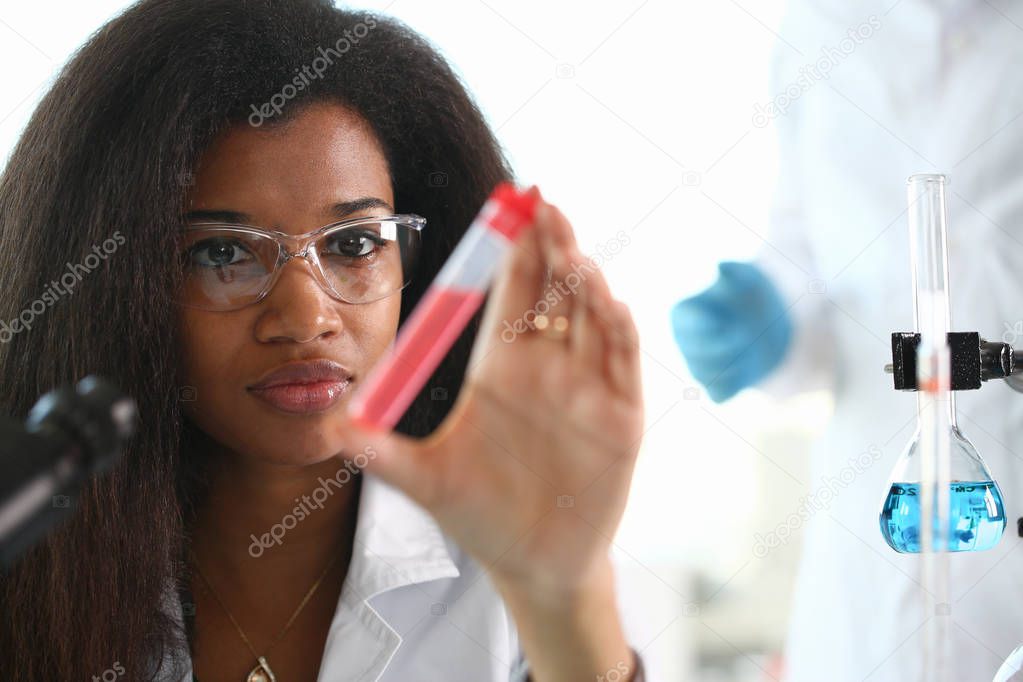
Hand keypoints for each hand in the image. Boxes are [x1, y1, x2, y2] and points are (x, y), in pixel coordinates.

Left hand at [338, 196, 643, 594]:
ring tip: (571, 254)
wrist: (534, 565)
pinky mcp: (621, 416)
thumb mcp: (426, 482)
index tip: (509, 207)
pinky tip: (608, 304)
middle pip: (553, 290)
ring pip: (591, 317)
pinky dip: (618, 331)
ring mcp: (587, 388)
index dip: (510, 249)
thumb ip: (383, 453)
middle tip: (542, 205)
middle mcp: (547, 367)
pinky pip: (623, 363)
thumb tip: (328, 428)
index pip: (509, 292)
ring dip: (584, 283)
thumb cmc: (480, 517)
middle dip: (551, 246)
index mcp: (501, 366)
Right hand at [670, 260, 792, 401]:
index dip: (707, 328)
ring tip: (749, 351)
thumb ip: (734, 272)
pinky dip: (735, 385)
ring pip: (705, 376)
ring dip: (732, 365)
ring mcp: (698, 366)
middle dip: (723, 348)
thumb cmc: (752, 294)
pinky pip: (719, 395)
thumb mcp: (747, 277)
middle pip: (694, 355)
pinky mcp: (717, 386)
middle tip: (745, 337)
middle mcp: (685, 343)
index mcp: (683, 314)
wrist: (771, 321)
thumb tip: (720, 266)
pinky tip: (747, 370)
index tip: (728, 322)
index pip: (685, 328)